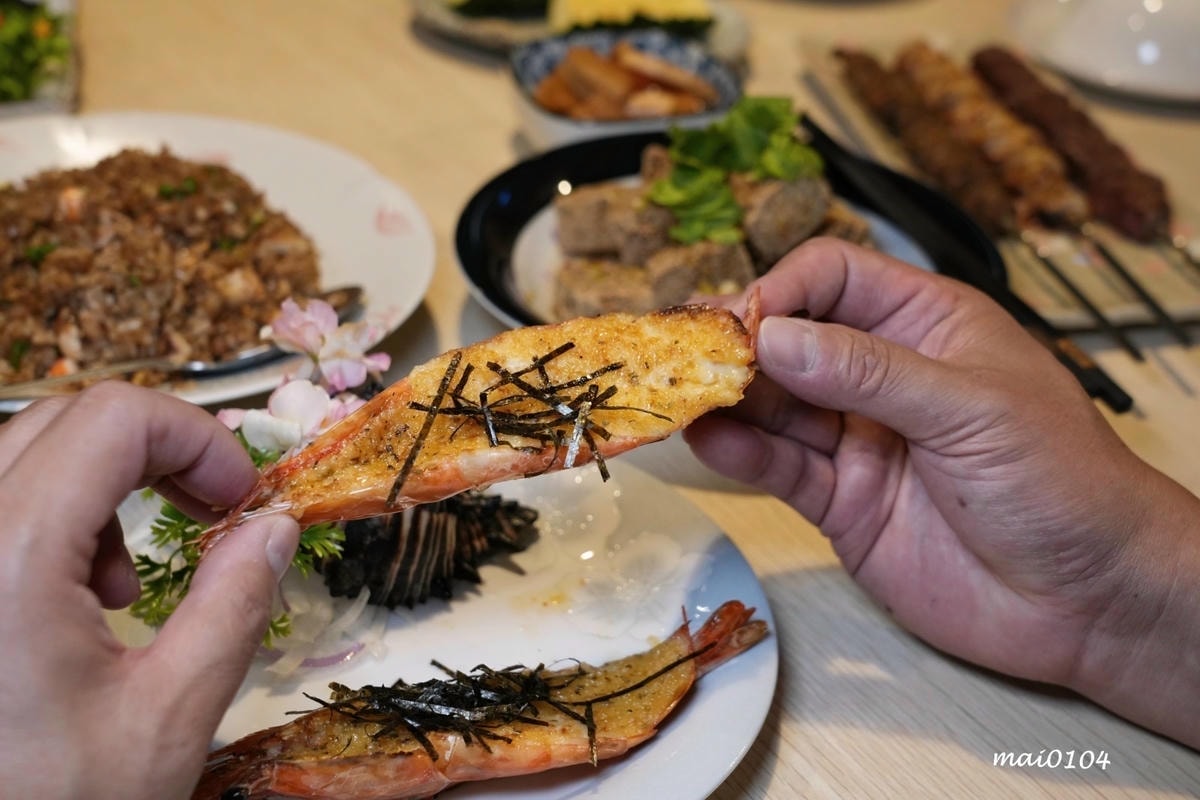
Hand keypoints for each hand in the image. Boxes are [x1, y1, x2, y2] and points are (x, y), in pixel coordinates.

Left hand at [0, 382, 298, 799]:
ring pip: (23, 454)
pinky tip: (75, 598)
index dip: (197, 439)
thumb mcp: (167, 717)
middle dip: (156, 452)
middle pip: (66, 420)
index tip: (242, 497)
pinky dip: (51, 519)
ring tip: (128, 579)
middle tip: (212, 510)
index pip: (113, 420)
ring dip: (101, 486)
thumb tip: (273, 529)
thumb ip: (233, 607)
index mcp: (7, 561)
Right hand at [684, 238, 1199, 745]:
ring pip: (773, 404)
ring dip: (727, 398)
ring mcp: (858, 439)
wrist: (1088, 601)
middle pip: (790, 340)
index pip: (832, 278)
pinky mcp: (841, 501)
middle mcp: (882, 375)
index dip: (782, 292)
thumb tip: (775, 338)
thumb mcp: (971, 408)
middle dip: (738, 344)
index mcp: (926, 325)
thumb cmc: (1062, 482)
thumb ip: (868, 372)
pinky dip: (740, 452)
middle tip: (685, 355)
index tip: (744, 323)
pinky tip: (709, 439)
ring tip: (680, 396)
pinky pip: (779, 466)